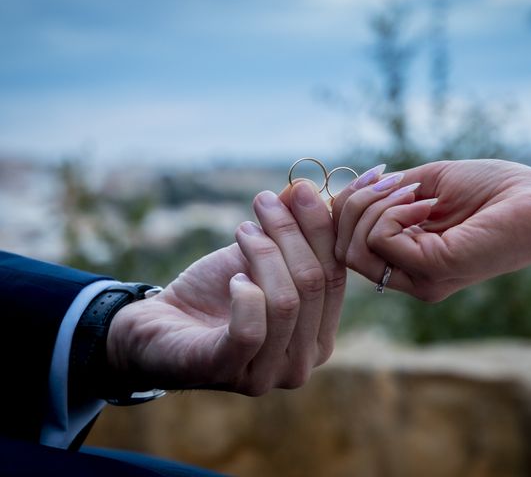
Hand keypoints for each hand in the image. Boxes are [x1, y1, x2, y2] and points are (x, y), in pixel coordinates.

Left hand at [106, 180, 345, 395]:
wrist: (161, 326)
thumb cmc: (216, 293)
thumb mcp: (260, 256)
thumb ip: (289, 230)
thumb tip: (305, 188)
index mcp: (319, 336)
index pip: (335, 275)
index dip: (320, 229)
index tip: (302, 189)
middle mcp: (303, 363)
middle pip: (313, 284)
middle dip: (289, 233)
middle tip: (264, 200)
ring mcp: (268, 375)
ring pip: (285, 302)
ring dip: (263, 253)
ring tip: (242, 230)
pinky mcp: (229, 372)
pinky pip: (250, 329)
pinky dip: (243, 294)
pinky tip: (233, 279)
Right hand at [332, 159, 530, 301]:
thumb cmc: (494, 189)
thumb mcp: (426, 184)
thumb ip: (386, 196)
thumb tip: (346, 194)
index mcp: (409, 258)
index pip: (347, 244)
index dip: (346, 207)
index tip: (374, 174)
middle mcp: (410, 277)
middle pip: (342, 249)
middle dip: (354, 204)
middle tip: (392, 180)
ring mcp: (420, 279)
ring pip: (354, 247)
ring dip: (372, 206)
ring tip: (414, 191)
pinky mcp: (433, 271)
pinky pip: (382, 239)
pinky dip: (394, 212)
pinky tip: (427, 204)